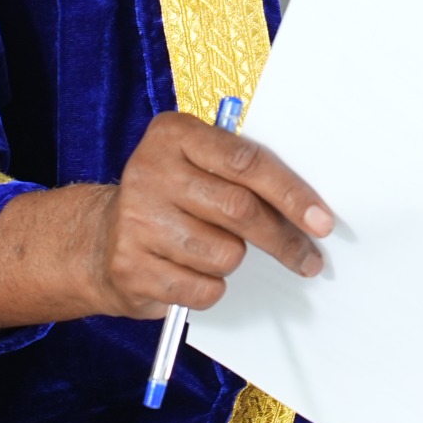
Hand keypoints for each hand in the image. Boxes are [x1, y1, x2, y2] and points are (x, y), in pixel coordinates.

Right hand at [85, 113, 333, 318]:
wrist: (101, 240)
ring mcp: (136, 219)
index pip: (246, 161)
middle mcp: (150, 170)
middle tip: (308, 259)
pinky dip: (211, 288)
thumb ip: (243, 171)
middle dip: (282, 239)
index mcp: (173, 134)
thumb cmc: (171, 198)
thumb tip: (308, 209)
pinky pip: (202, 288)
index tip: (321, 221)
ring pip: (224, 254)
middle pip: (240, 209)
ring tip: (217, 253)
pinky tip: (195, 274)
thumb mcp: (198, 165)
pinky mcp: (131, 266)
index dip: (291, 193)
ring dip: (234, 260)